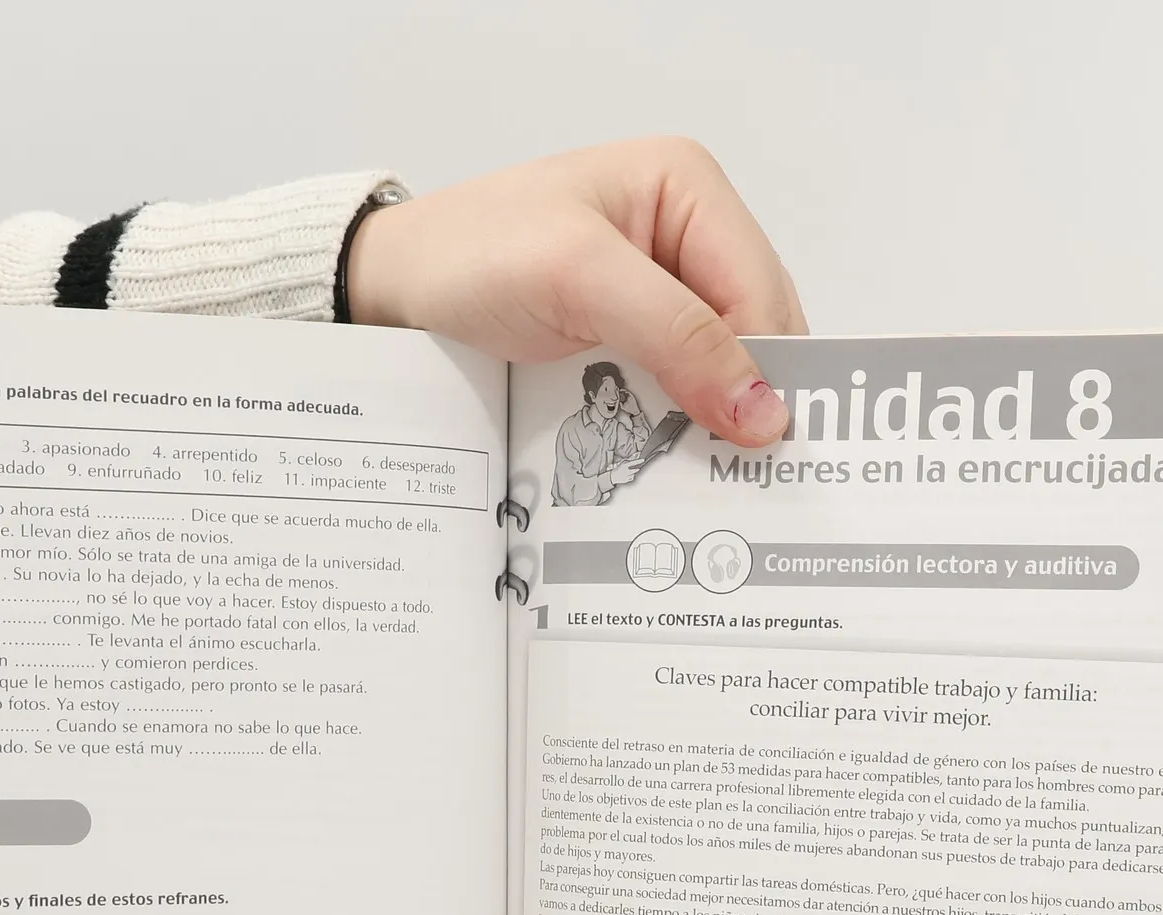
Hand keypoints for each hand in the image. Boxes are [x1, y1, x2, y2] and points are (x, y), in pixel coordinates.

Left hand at [347, 138, 804, 446]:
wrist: (392, 290)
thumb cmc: (471, 256)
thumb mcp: (579, 279)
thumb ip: (677, 336)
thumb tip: (763, 410)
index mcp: (688, 188)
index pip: (762, 292)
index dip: (770, 370)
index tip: (761, 447)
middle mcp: (685, 235)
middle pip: (753, 333)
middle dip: (746, 398)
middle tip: (742, 474)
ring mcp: (657, 291)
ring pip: (720, 370)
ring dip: (713, 422)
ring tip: (711, 477)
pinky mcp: (628, 339)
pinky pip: (675, 389)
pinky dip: (675, 427)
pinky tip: (670, 460)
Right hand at [611, 461, 643, 485]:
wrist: (613, 476)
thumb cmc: (619, 468)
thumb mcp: (623, 463)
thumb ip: (629, 461)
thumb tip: (635, 460)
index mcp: (625, 465)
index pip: (633, 462)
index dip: (639, 461)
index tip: (643, 460)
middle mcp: (625, 470)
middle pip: (634, 470)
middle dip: (636, 469)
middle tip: (637, 469)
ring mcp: (626, 476)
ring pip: (633, 474)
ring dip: (632, 473)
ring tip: (627, 473)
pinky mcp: (626, 480)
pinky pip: (631, 478)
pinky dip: (630, 477)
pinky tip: (626, 476)